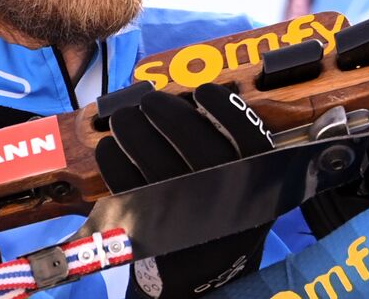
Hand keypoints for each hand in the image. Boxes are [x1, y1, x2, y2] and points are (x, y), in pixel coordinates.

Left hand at [95, 83, 274, 296]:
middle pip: (194, 142)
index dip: (225, 107)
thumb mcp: (245, 185)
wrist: (203, 276)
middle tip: (148, 101)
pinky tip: (111, 148)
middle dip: (165, 111)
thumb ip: (232, 146)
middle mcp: (226, 201)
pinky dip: (112, 159)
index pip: (248, 135)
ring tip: (125, 118)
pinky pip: (124, 184)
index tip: (203, 92)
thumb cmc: (219, 211)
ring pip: (152, 159)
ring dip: (131, 128)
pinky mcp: (151, 232)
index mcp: (257, 184)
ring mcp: (188, 219)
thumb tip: (189, 98)